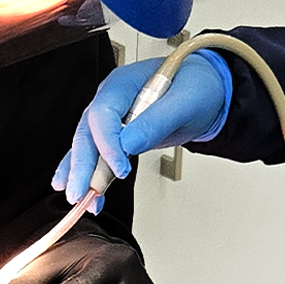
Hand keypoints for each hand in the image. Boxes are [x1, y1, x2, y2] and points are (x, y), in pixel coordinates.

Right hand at [52, 53, 229, 207]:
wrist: (203, 92)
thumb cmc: (195, 88)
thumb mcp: (185, 101)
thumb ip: (156, 121)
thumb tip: (128, 145)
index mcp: (122, 84)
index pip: (102, 113)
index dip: (106, 143)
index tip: (119, 168)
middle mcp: (110, 101)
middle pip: (87, 133)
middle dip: (82, 165)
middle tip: (83, 192)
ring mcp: (110, 119)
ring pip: (86, 147)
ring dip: (81, 174)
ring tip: (81, 199)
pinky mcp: (115, 137)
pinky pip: (95, 155)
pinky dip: (88, 174)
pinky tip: (82, 190)